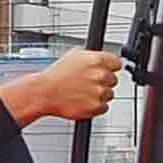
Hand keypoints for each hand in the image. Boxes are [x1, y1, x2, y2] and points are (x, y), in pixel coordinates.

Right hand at [3, 47, 126, 124]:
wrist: (45, 93)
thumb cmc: (56, 75)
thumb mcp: (74, 55)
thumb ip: (92, 56)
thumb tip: (102, 58)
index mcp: (97, 60)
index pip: (117, 63)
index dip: (110, 68)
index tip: (106, 71)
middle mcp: (100, 75)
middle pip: (114, 80)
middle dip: (103, 82)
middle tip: (89, 83)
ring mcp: (99, 92)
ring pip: (109, 94)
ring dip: (99, 94)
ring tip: (83, 92)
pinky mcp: (96, 106)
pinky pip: (104, 107)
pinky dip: (96, 106)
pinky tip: (84, 100)